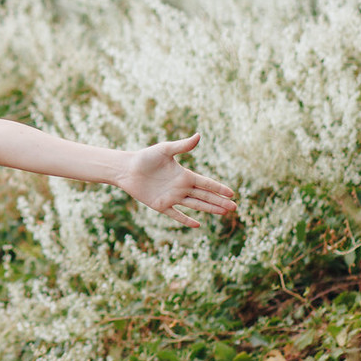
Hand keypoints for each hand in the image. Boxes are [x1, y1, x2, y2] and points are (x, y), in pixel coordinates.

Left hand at [118, 133, 237, 226]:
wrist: (126, 169)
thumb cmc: (144, 157)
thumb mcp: (164, 150)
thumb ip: (182, 146)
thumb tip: (198, 135)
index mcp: (184, 175)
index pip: (206, 183)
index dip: (219, 188)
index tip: (232, 193)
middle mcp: (180, 187)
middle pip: (204, 196)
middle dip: (219, 202)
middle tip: (235, 208)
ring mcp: (172, 197)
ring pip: (195, 205)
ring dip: (209, 209)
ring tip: (224, 213)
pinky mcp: (160, 205)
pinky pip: (176, 215)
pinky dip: (185, 220)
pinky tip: (197, 225)